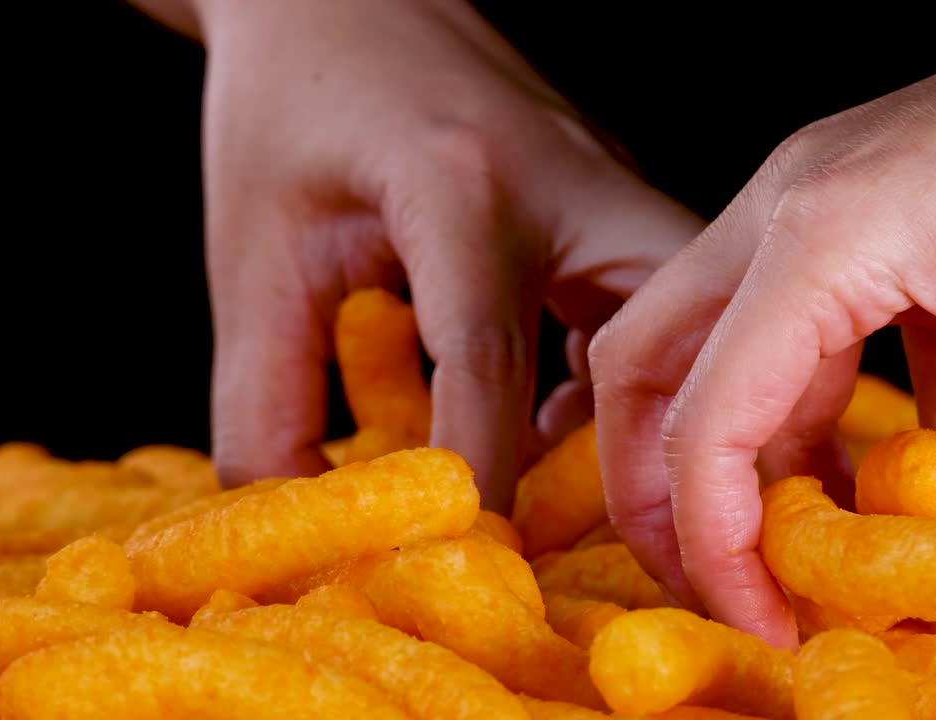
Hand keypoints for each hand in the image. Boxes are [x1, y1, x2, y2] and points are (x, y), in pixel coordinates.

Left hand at [183, 0, 700, 509]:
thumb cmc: (291, 106)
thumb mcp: (254, 249)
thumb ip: (265, 394)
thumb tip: (291, 517)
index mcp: (459, 185)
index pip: (492, 359)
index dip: (483, 476)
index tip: (474, 556)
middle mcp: (562, 181)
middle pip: (657, 328)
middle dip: (638, 441)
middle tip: (589, 528)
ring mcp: (601, 181)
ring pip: (681, 313)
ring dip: (647, 406)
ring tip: (581, 486)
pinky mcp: (607, 192)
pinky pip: (653, 296)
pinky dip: (627, 368)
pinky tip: (564, 414)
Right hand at [589, 0, 935, 651]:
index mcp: (820, 233)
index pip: (704, 415)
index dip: (712, 542)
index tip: (766, 625)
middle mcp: (789, 207)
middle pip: (653, 364)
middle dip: (665, 489)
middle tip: (721, 584)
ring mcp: (823, 198)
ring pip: (730, 345)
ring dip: (763, 453)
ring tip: (827, 544)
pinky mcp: (872, 206)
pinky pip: (817, 323)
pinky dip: (844, 407)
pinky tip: (932, 460)